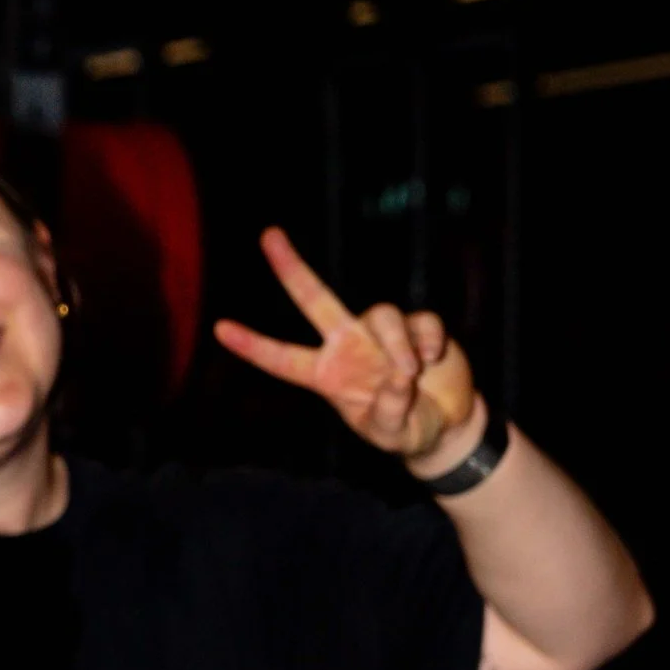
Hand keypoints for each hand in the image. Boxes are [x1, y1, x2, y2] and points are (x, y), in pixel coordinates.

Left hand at [213, 225, 481, 469]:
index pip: (283, 359)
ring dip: (397, 342)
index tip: (221, 329)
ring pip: (382, 314)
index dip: (253, 346)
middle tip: (268, 235)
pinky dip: (427, 340)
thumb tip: (398, 376)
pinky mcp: (418, 328)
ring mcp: (382, 334)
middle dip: (291, 268)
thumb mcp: (391, 434)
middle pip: (314, 299)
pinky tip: (433, 359)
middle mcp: (348, 345)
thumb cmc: (406, 430)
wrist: (448, 425)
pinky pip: (420, 321)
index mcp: (327, 375)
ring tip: (411, 371)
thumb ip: (389, 410)